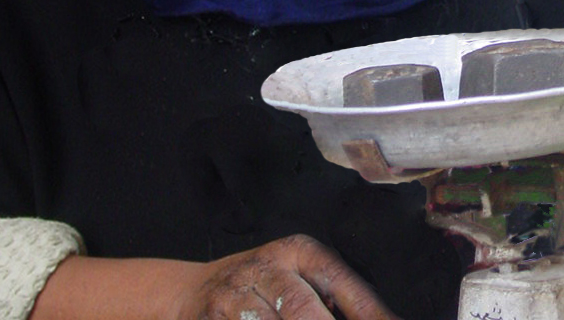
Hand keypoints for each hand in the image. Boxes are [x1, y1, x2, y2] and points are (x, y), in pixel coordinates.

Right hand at [181, 235, 399, 319]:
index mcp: (300, 251)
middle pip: (303, 311)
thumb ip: (339, 299)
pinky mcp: (212, 317)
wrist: (193, 291)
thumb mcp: (300, 276)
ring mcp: (235, 294)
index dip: (371, 315)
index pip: (343, 285)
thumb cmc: (264, 286)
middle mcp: (268, 266)